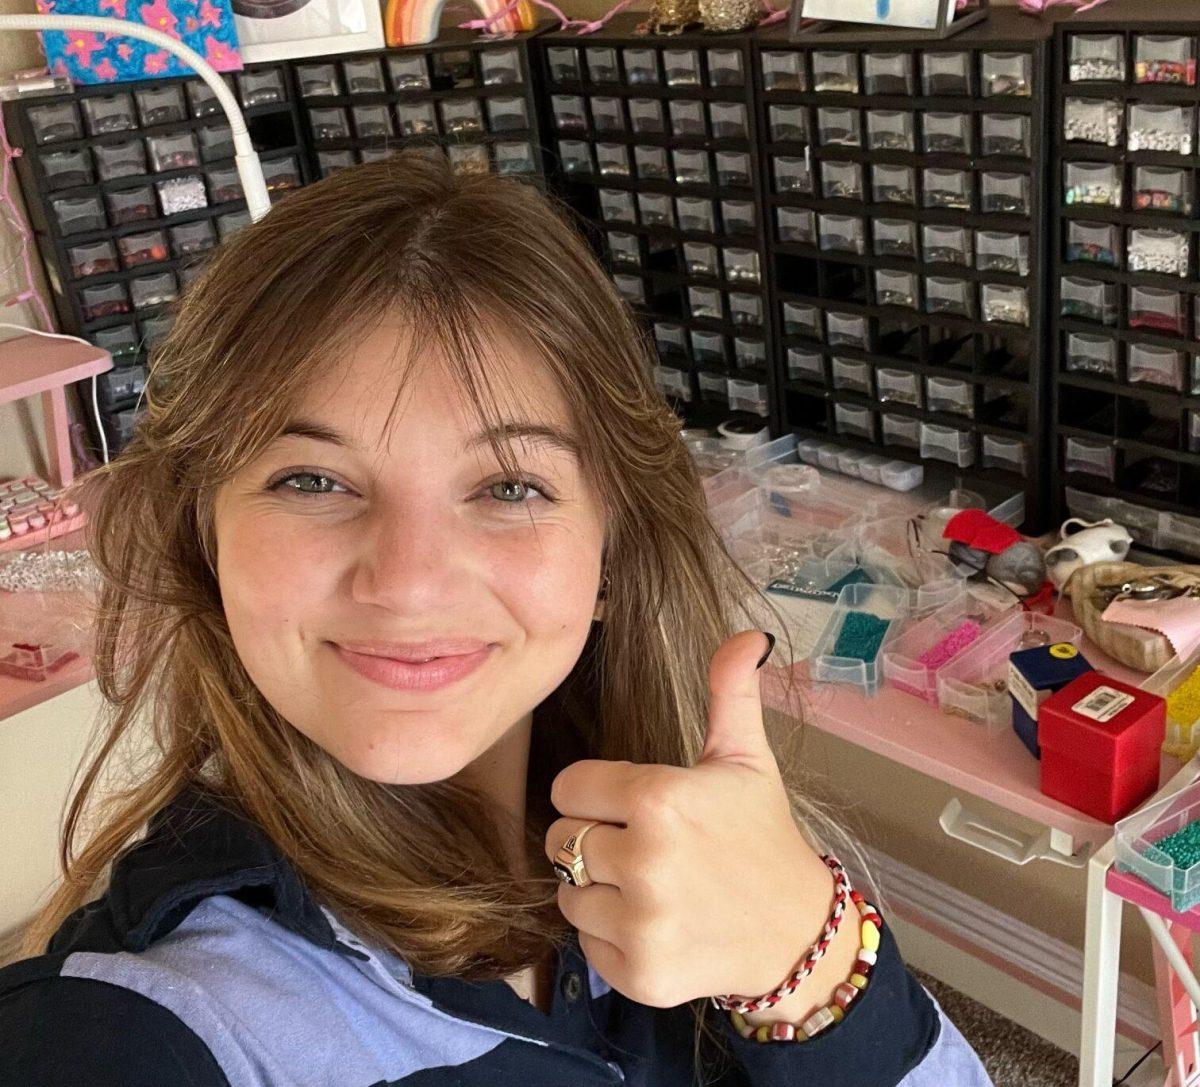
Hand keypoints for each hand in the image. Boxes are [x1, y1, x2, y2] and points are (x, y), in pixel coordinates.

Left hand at [544, 630, 836, 1009]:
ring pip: (566, 894)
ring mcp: (641, 924)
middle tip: (639, 845)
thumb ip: (730, 692)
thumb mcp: (747, 758)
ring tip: (646, 886)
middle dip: (592, 839)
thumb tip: (748, 635)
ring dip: (595, 890)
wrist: (798, 934)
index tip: (627, 803)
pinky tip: (653, 924)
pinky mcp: (638, 975)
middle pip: (560, 840)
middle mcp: (645, 860)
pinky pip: (585, 944)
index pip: (569, 787)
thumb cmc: (763, 836)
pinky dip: (610, 937)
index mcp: (661, 798)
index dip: (594, 793)